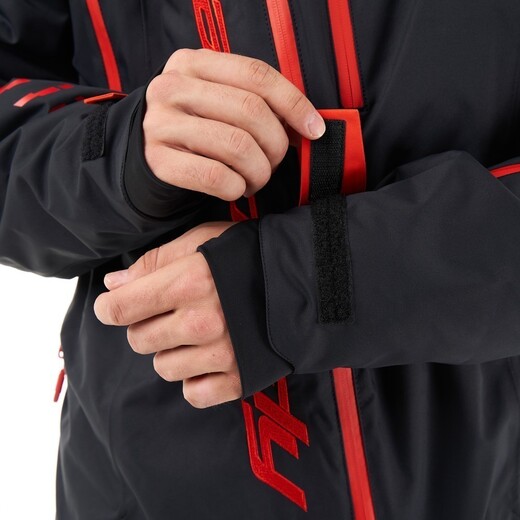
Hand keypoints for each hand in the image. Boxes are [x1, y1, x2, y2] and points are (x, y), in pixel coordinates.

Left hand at [93, 222, 240, 407]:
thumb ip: (155, 262)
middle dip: (147, 325)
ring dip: (173, 351)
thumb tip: (113, 285)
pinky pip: (194, 394)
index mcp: (189, 282)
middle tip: (172, 312)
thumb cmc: (251, 255)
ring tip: (198, 333)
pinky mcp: (240, 379)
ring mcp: (223, 354)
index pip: (122, 308)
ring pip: (164, 367)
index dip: (111, 307)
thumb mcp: (203, 241)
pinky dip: (195, 379)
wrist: (308, 281)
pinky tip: (210, 358)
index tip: (116, 306)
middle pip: (139, 340)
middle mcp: (203, 321)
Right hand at [143, 48, 324, 199]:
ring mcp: (161, 124)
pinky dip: (236, 188)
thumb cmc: (194, 127)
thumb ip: (252, 99)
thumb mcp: (215, 99)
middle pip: (251, 112)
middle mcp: (173, 88)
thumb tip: (306, 123)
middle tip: (276, 162)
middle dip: (276, 146)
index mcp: (193, 62)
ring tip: (256, 179)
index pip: (257, 74)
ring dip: (259, 172)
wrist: (144, 153)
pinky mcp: (157, 161)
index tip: (314, 130)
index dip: (294, 103)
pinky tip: (236, 188)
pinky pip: (215, 177)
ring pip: (237, 147)